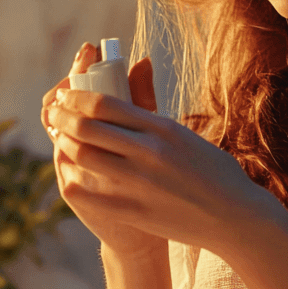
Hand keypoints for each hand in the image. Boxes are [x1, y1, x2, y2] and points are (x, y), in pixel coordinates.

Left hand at [43, 49, 287, 258]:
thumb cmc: (214, 172)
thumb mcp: (185, 134)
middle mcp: (148, 152)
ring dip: (64, 144)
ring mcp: (140, 183)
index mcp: (162, 128)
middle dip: (61, 116)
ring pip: (84, 157)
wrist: (235, 217)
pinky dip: (72, 181)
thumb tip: (135, 71)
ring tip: (58, 138)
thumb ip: (152, 111)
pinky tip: (67, 174)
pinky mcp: (135, 211)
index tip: (65, 93)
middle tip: (52, 112)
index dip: (76, 96)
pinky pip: (90, 194)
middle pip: (87, 127)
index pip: (105, 104)